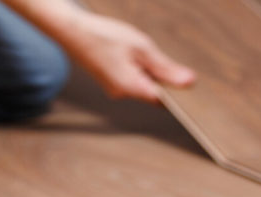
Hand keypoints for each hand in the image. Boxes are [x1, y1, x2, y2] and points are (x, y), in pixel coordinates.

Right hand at [56, 12, 195, 103]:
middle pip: (154, 92)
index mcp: (132, 88)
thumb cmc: (103, 36)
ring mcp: (115, 88)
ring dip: (149, 70)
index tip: (190, 84)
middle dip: (164, 78)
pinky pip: (132, 78)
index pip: (164, 101)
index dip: (178, 94)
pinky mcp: (110, 80)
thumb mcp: (141, 47)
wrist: (71, 30)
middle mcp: (122, 94)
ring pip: (143, 83)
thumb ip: (165, 67)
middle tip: (164, 57)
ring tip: (142, 50)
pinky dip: (138, 67)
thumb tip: (188, 83)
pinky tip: (132, 52)